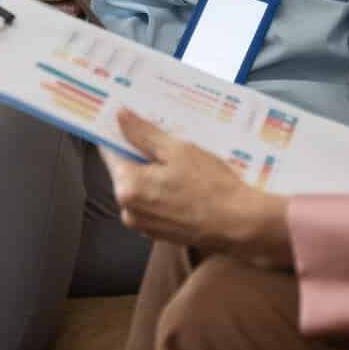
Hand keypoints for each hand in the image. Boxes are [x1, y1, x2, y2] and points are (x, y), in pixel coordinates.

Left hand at [99, 109, 292, 268]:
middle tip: (165, 137)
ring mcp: (143, 225)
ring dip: (154, 172)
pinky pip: (153, 203)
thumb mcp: (177, 150)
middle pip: (125, 169)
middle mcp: (128, 210)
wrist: (239, 224)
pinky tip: (184, 181)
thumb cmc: (210, 187)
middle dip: (141, 152)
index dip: (119, 132)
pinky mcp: (158, 233)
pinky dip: (162, 190)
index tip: (128, 120)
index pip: (110, 150)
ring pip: (141, 187)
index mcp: (127, 187)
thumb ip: (143, 133)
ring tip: (180, 159)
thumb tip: (120, 116)